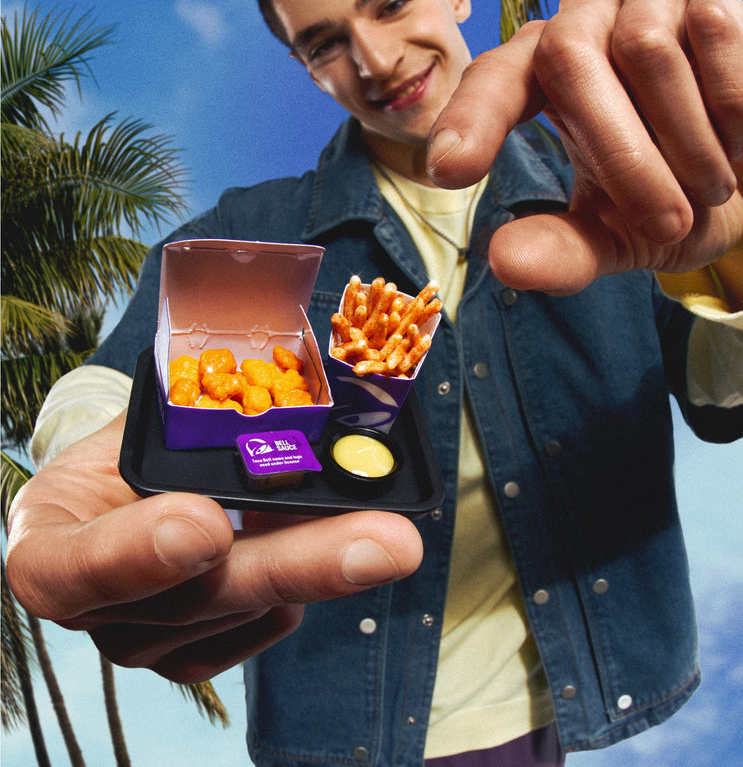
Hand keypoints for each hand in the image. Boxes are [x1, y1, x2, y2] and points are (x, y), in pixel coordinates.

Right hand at [5, 414, 422, 683]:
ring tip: (377, 514)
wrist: (130, 487)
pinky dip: (309, 577)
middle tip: (387, 541)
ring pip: (246, 611)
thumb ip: (195, 418)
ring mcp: (144, 642)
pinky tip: (323, 531)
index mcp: (49, 540)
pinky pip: (269, 625)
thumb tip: (291, 392)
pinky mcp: (196, 655)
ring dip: (322, 557)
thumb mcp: (144, 416)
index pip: (70, 569)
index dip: (136, 553)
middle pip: (193, 599)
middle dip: (299, 563)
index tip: (207, 523)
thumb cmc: (134, 444)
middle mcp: (91, 609)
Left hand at [428, 0, 742, 300]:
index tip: (449, 172)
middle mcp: (580, 27)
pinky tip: (737, 141)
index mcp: (536, 79)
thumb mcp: (614, 239)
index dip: (472, 117)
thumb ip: (561, 249)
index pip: (492, 80)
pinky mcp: (711, 2)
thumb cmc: (670, 202)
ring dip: (686, 140)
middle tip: (667, 222)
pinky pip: (713, 37)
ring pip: (647, 51)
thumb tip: (502, 261)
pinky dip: (729, 107)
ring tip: (710, 187)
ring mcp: (644, 6)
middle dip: (619, 154)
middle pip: (569, 58)